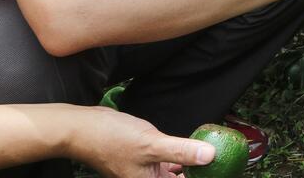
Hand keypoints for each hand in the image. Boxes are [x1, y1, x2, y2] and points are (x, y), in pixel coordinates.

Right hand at [66, 106, 214, 177]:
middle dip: (199, 173)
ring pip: (175, 172)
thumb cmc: (111, 139)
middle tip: (220, 165)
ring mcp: (146, 171)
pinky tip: (191, 148)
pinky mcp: (144, 159)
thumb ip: (181, 151)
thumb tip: (210, 155)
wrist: (83, 129)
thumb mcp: (152, 144)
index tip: (221, 173)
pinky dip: (180, 157)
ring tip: (212, 157)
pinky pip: (168, 162)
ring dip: (192, 165)